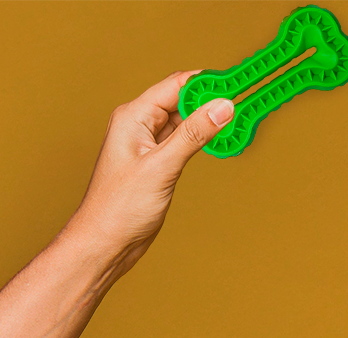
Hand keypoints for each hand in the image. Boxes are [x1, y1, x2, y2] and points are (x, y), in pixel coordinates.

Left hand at [65, 72, 233, 276]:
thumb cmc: (120, 207)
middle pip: (181, 101)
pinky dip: (201, 141)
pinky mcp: (155, 164)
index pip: (175, 86)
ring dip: (207, 122)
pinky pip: (182, 142)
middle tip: (241, 106)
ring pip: (183, 122)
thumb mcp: (162, 167)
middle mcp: (139, 125)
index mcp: (133, 117)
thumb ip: (193, 135)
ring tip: (235, 124)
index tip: (235, 86)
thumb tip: (221, 108)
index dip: (206, 84)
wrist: (106, 242)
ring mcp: (147, 145)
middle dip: (210, 102)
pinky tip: (216, 143)